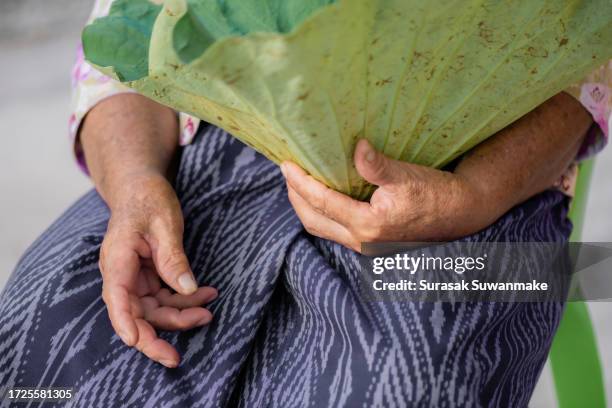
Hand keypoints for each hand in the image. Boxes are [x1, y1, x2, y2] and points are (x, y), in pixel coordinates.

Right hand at [98, 171, 216, 367]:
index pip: (117, 297)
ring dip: (181, 312)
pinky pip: (164, 296)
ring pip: (154, 309)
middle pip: (136, 313)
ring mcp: (134, 277)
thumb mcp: (164, 223)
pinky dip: (184, 298)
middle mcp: (121, 273)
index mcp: (118, 259)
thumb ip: (173, 257)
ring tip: (209, 305)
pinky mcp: (147, 277)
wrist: (141, 187)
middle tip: (186, 344)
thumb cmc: (148, 198)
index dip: (126, 323)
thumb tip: (187, 289)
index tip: (138, 342)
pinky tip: (206, 294)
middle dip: (161, 331)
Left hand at [281, 140, 494, 251]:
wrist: (459, 214)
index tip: (285, 164)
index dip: (300, 183)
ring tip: (298, 182)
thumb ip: (377, 165)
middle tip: (287, 172)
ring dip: (306, 206)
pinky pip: (334, 229)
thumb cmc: (434, 194)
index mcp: (368, 224)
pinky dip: (321, 212)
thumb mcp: (406, 175)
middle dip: (295, 197)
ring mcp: (364, 243)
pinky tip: (322, 194)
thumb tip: (357, 147)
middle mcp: (361, 240)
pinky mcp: (369, 241)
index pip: (321, 202)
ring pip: (322, 228)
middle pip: (313, 221)